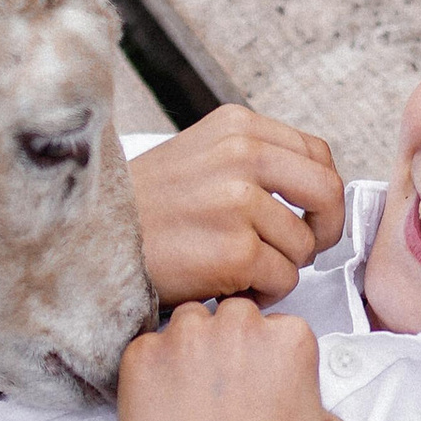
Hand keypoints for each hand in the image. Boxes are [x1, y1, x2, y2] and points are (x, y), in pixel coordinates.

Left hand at [117, 299, 362, 420]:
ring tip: (190, 404)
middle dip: (227, 349)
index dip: (264, 361)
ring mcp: (185, 338)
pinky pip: (144, 352)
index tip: (257, 390)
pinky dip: (150, 377)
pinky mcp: (142, 357)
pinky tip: (163, 413)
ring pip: (185, 327)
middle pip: (230, 318)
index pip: (273, 328)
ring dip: (188, 355)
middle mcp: (238, 325)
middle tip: (222, 397)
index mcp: (290, 339)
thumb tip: (321, 416)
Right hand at [129, 105, 344, 305]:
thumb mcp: (200, 156)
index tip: (309, 216)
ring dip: (280, 268)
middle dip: (324, 230)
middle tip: (300, 251)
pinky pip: (283, 280)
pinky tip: (231, 286)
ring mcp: (239, 203)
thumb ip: (253, 162)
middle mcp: (242, 156)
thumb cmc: (143, 210)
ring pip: (304, 246)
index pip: (318, 156)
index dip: (321, 195)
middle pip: (328, 193)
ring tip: (241, 270)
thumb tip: (311, 189)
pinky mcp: (235, 251)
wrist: (92, 242)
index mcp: (238, 127)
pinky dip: (262, 293)